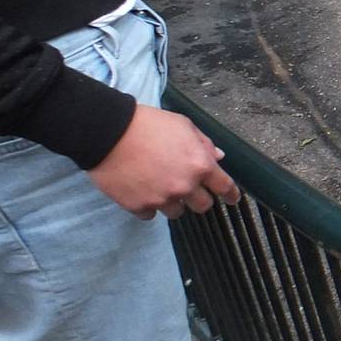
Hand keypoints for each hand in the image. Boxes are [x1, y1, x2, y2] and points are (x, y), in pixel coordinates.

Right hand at [88, 104, 240, 220]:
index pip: (225, 187)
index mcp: (200, 165)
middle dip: (198, 198)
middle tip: (187, 187)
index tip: (232, 199)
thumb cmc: (148, 124)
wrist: (108, 133)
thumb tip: (218, 156)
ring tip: (159, 185)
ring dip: (172, 202)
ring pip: (177, 212)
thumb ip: (204, 144)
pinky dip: (149, 206)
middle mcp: (185, 186)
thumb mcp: (184, 125)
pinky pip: (151, 215)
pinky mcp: (139, 207)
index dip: (231, 195)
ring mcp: (161, 199)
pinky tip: (142, 190)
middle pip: (203, 206)